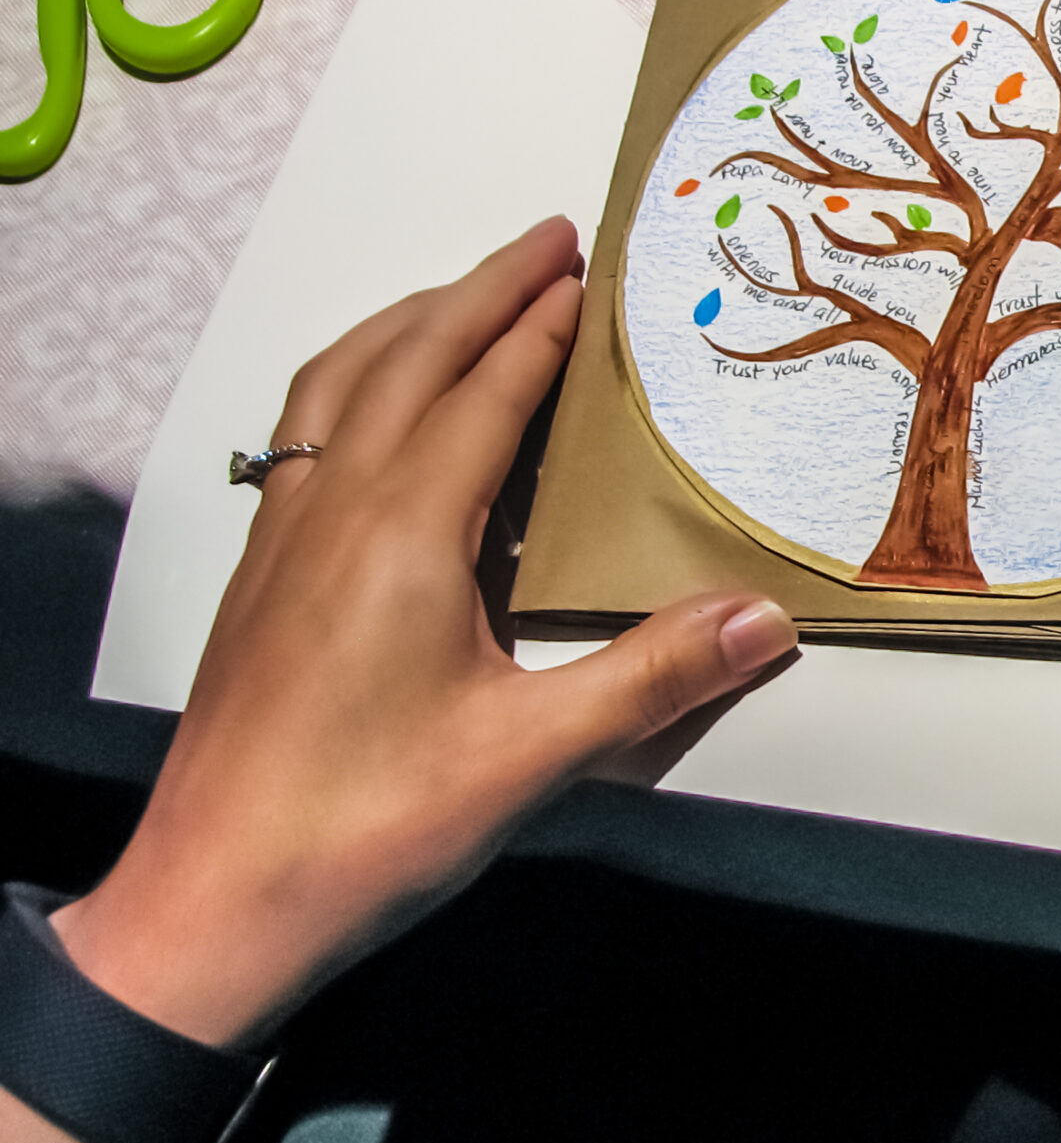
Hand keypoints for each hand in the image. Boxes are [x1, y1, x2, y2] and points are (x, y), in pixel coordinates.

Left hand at [45, 218, 799, 1048]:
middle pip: (407, 359)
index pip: (483, 396)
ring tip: (470, 295)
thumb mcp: (529, 757)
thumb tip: (763, 619)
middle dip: (481, 289)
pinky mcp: (262, 578)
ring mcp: (284, 540)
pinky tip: (378, 412)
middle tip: (548, 240)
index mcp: (402, 533)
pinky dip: (354, 381)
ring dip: (410, 323)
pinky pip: (304, 435)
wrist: (215, 903)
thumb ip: (651, 678)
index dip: (541, 329)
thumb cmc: (365, 829)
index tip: (591, 272)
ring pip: (341, 386)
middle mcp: (333, 512)